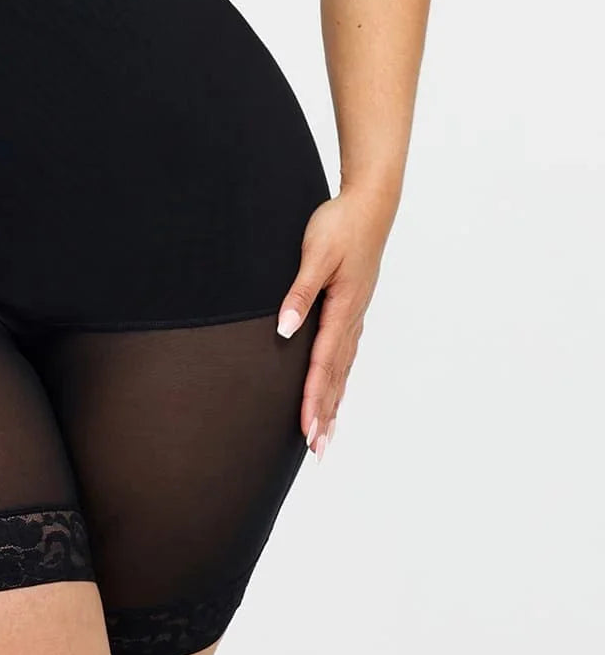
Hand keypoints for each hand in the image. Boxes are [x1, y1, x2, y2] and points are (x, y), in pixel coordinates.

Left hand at [275, 188, 391, 460]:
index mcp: (342, 308)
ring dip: (334, 402)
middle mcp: (352, 318)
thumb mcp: (315, 254)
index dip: (314, 399)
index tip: (307, 430)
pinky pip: (346, 353)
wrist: (370, 204)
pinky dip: (340, 378)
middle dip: (325, 413)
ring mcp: (356, 314)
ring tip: (325, 434)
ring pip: (343, 368)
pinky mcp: (354, 306)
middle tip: (317, 449)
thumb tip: (284, 330)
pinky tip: (336, 390)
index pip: (324, 363)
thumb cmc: (340, 225)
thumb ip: (299, 293)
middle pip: (337, 375)